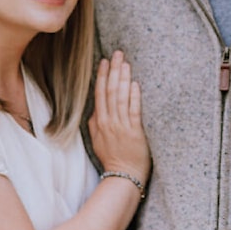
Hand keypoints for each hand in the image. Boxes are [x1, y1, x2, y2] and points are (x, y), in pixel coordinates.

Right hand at [88, 51, 149, 183]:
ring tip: (126, 63)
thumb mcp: (97, 139)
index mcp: (98, 122)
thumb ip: (95, 121)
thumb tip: (96, 106)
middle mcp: (108, 122)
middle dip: (113, 70)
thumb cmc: (112, 157)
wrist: (123, 175)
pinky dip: (133, 96)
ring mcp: (121, 126)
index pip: (99, 93)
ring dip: (123, 79)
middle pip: (109, 91)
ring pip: (120, 98)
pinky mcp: (134, 132)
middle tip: (118, 54)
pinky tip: (135, 84)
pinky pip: (133, 111)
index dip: (102, 75)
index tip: (105, 61)